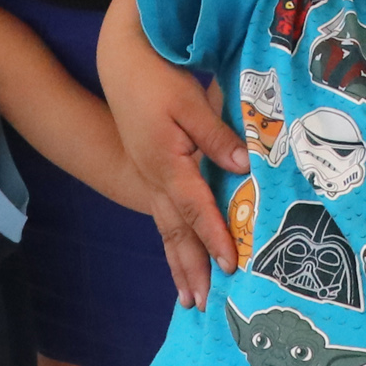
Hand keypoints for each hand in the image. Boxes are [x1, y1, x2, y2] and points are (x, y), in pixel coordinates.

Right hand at [100, 17, 247, 307]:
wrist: (120, 61)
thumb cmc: (156, 76)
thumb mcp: (189, 100)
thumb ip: (217, 136)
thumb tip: (244, 168)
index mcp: (166, 163)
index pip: (196, 207)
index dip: (214, 236)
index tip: (230, 264)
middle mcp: (154, 178)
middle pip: (176, 231)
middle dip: (190, 269)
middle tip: (203, 304)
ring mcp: (149, 177)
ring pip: (167, 229)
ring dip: (179, 264)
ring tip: (189, 298)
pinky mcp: (150, 172)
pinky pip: (164, 216)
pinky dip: (174, 242)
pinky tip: (181, 257)